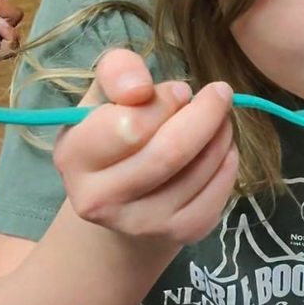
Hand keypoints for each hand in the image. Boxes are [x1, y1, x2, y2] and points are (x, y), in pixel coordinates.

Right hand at [52, 48, 238, 246]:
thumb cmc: (115, 133)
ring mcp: (141, 224)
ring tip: (219, 118)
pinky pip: (219, 192)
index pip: (130, 127)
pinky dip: (228, 161)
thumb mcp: (105, 92)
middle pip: (169, 153)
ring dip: (221, 133)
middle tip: (219, 94)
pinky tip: (220, 148)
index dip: (165, 101)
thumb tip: (140, 89)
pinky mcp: (180, 233)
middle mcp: (99, 200)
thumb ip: (118, 71)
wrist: (122, 199)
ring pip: (199, 170)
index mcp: (74, 156)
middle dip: (205, 114)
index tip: (180, 90)